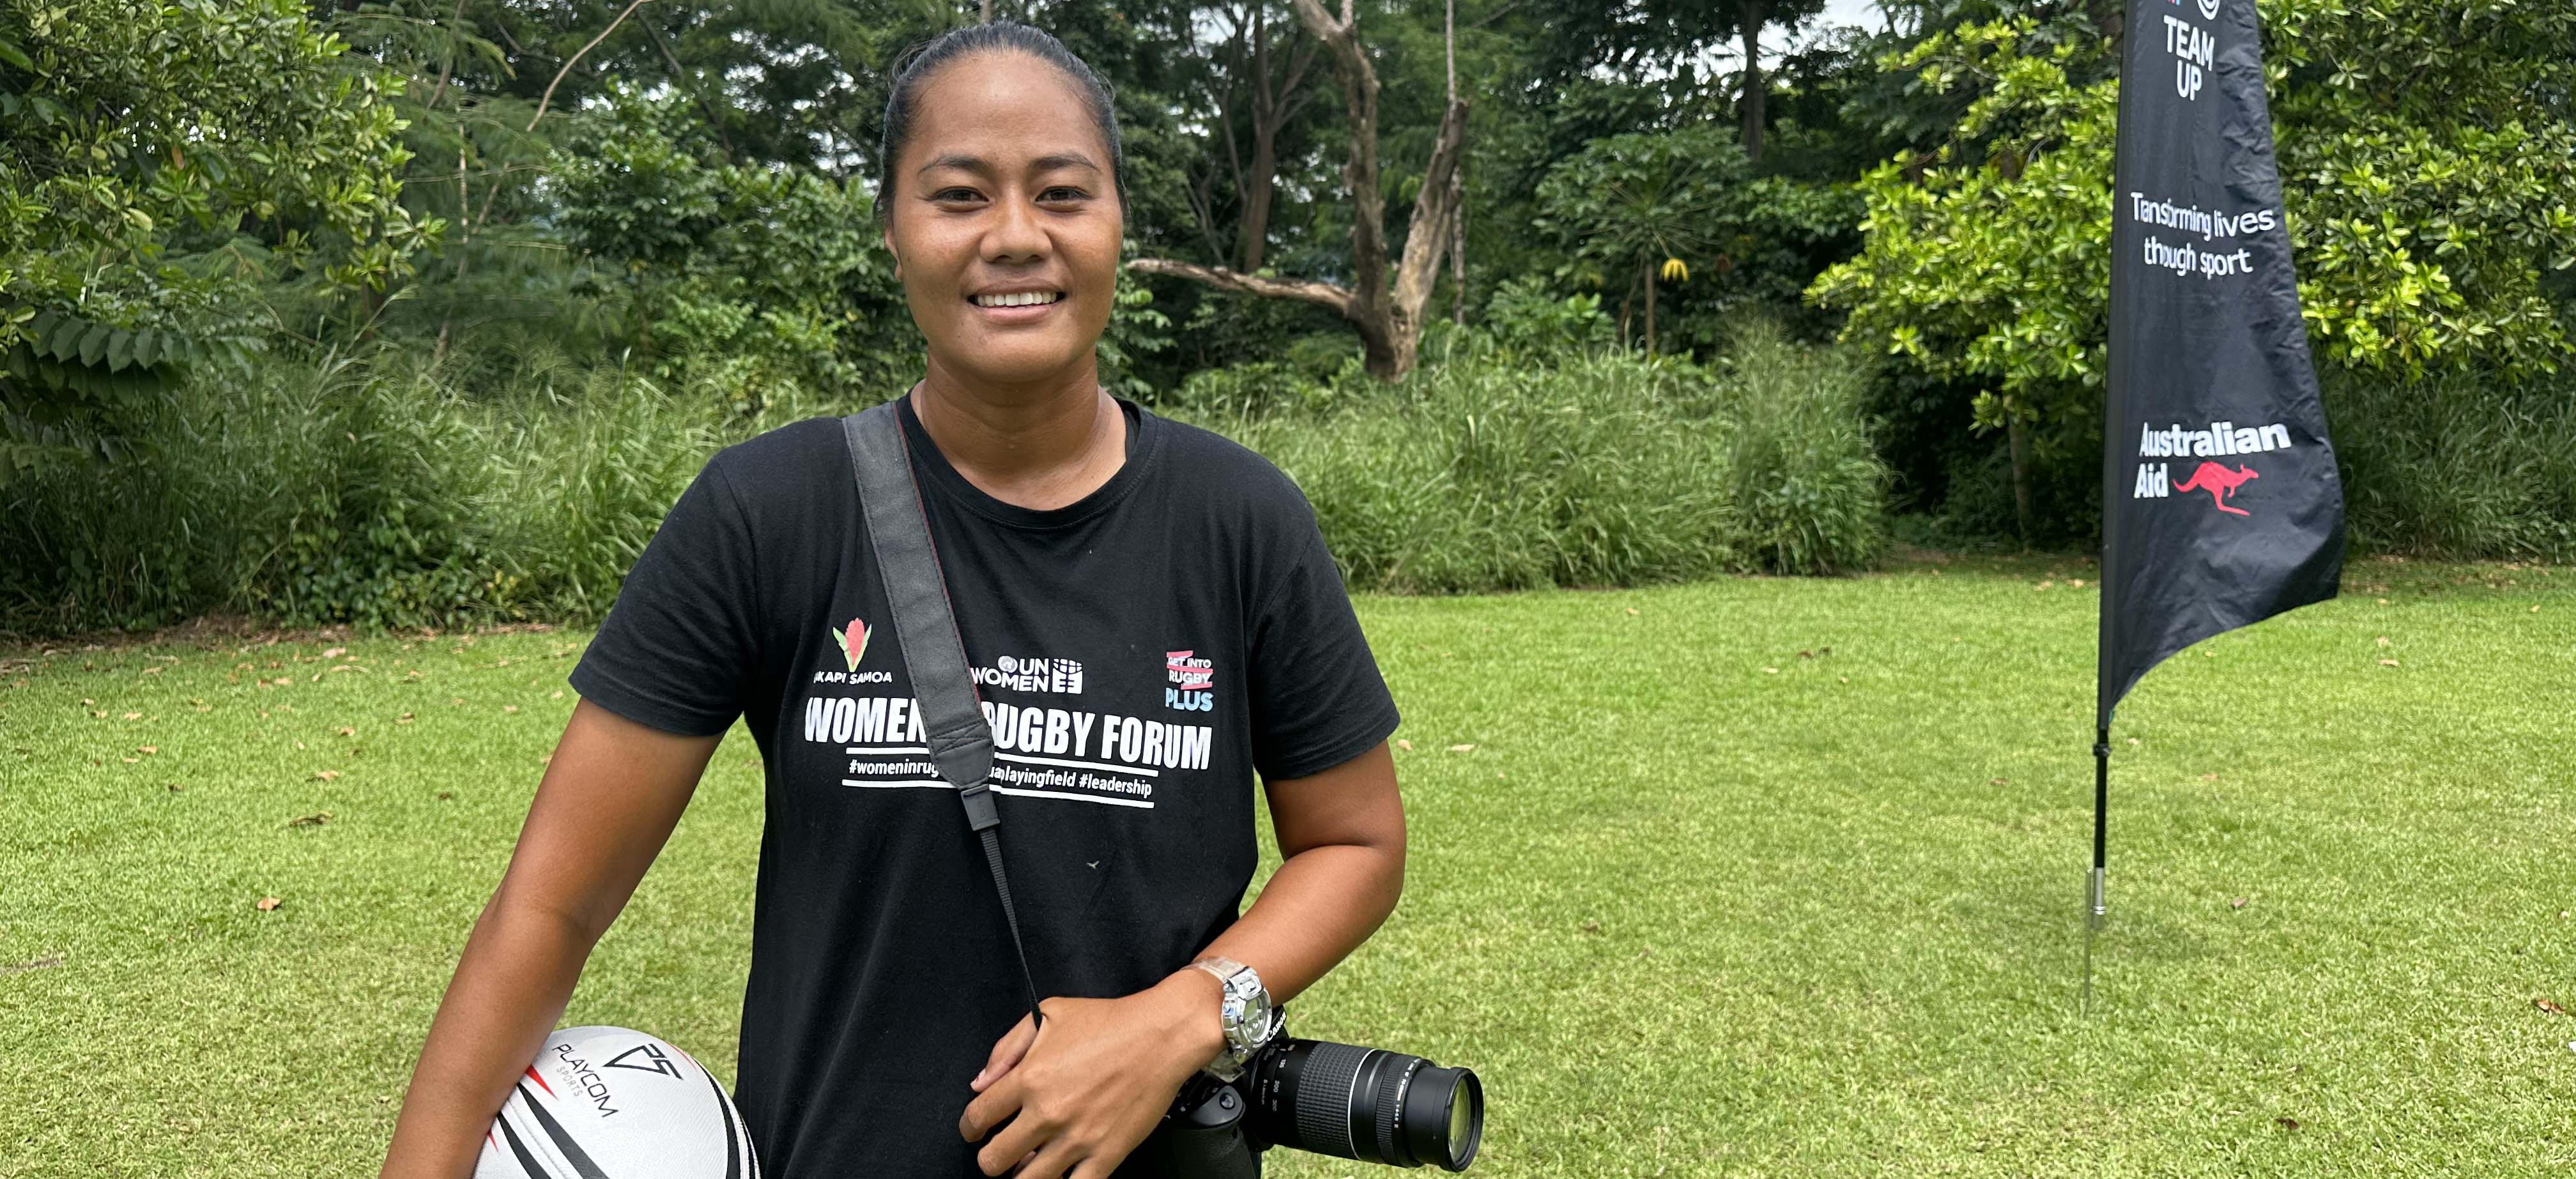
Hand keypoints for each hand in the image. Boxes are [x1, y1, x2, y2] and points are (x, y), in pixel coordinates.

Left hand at [959, 972, 1224, 1177]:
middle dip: (991, 1158)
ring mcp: (1077, 1138)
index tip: (976, 1131)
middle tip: (1001, 1150)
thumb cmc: (1110, 1022)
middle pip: (994, 1160)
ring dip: (1021, 1175)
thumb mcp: (1048, 1014)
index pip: (978, 1117)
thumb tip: (981, 1082)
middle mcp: (1048, 1113)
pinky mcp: (1106, 1154)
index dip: (970, 1129)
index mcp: (1029, 1078)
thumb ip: (1007, 1047)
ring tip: (1028, 1164)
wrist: (1162, 1035)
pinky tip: (1061, 1174)